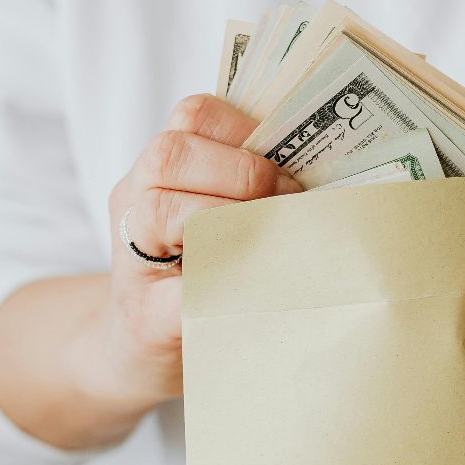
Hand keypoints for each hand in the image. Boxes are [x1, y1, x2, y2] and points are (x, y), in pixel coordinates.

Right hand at [92, 94, 299, 403]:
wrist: (141, 349)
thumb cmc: (198, 275)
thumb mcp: (215, 216)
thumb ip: (252, 188)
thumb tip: (333, 175)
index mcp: (159, 169)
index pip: (194, 115)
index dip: (246, 129)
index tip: (289, 162)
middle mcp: (133, 201)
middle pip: (171, 153)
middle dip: (242, 172)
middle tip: (286, 200)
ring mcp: (131, 258)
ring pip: (159, 209)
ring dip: (227, 218)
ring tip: (267, 238)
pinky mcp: (145, 316)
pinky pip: (180, 290)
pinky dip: (224, 283)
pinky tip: (257, 286)